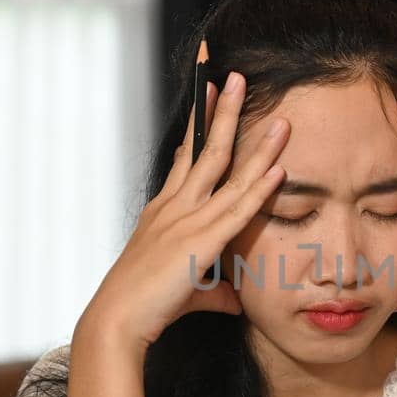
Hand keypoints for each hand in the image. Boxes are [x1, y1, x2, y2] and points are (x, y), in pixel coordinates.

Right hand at [81, 71, 290, 352]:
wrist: (118, 321)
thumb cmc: (146, 307)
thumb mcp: (187, 291)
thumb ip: (214, 290)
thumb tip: (235, 300)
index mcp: (165, 210)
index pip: (187, 155)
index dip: (200, 122)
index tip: (208, 90)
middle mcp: (175, 207)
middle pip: (205, 148)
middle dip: (221, 109)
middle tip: (234, 74)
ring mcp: (188, 221)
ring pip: (227, 172)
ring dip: (256, 143)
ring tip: (277, 115)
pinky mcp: (201, 243)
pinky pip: (238, 210)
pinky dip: (260, 188)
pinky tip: (278, 168)